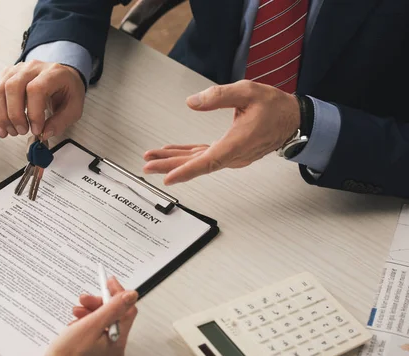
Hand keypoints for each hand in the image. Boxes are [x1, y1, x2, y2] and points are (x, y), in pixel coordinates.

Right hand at [0, 60, 84, 138]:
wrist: (61, 77)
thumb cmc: (67, 90)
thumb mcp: (74, 108)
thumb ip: (61, 122)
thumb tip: (45, 133)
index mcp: (52, 73)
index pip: (36, 89)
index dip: (33, 112)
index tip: (36, 129)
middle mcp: (32, 68)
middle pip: (13, 86)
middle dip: (15, 114)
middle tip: (22, 131)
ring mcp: (17, 70)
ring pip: (0, 89)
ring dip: (3, 115)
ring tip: (12, 131)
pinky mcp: (7, 77)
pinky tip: (3, 128)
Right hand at [23, 277, 137, 355]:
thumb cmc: (68, 355)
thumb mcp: (92, 324)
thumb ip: (113, 308)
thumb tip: (132, 294)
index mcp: (118, 341)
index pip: (127, 310)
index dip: (117, 294)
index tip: (107, 282)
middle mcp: (114, 347)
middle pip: (113, 315)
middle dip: (98, 303)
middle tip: (84, 298)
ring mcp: (103, 350)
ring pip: (101, 322)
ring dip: (89, 312)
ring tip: (75, 312)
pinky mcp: (92, 351)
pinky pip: (93, 331)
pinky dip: (84, 323)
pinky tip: (74, 325)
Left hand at [143, 80, 299, 184]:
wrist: (294, 120)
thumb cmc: (275, 107)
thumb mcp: (248, 92)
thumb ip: (219, 96)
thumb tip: (192, 102)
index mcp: (238, 143)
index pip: (208, 161)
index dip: (186, 170)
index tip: (168, 177)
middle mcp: (233, 155)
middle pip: (197, 164)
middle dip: (170, 165)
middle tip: (148, 166)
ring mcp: (231, 156)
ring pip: (198, 161)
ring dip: (175, 160)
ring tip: (153, 159)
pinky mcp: (229, 152)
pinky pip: (204, 156)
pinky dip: (187, 154)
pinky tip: (173, 152)